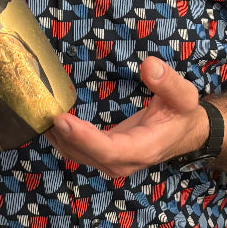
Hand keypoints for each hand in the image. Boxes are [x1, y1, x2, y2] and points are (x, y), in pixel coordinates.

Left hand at [45, 57, 208, 176]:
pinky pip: (83, 152)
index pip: (109, 150)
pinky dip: (66, 140)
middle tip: (45, 114)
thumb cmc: (183, 113)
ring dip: (61, 140)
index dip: (84, 137)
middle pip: (90, 156)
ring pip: (82, 157)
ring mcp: (116, 162)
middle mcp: (127, 161)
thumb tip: (149, 65)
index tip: (62, 120)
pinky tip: (52, 125)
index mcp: (144, 148)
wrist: (186, 132)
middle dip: (66, 138)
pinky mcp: (108, 156)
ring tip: (40, 118)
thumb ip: (168, 82)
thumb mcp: (184, 95)